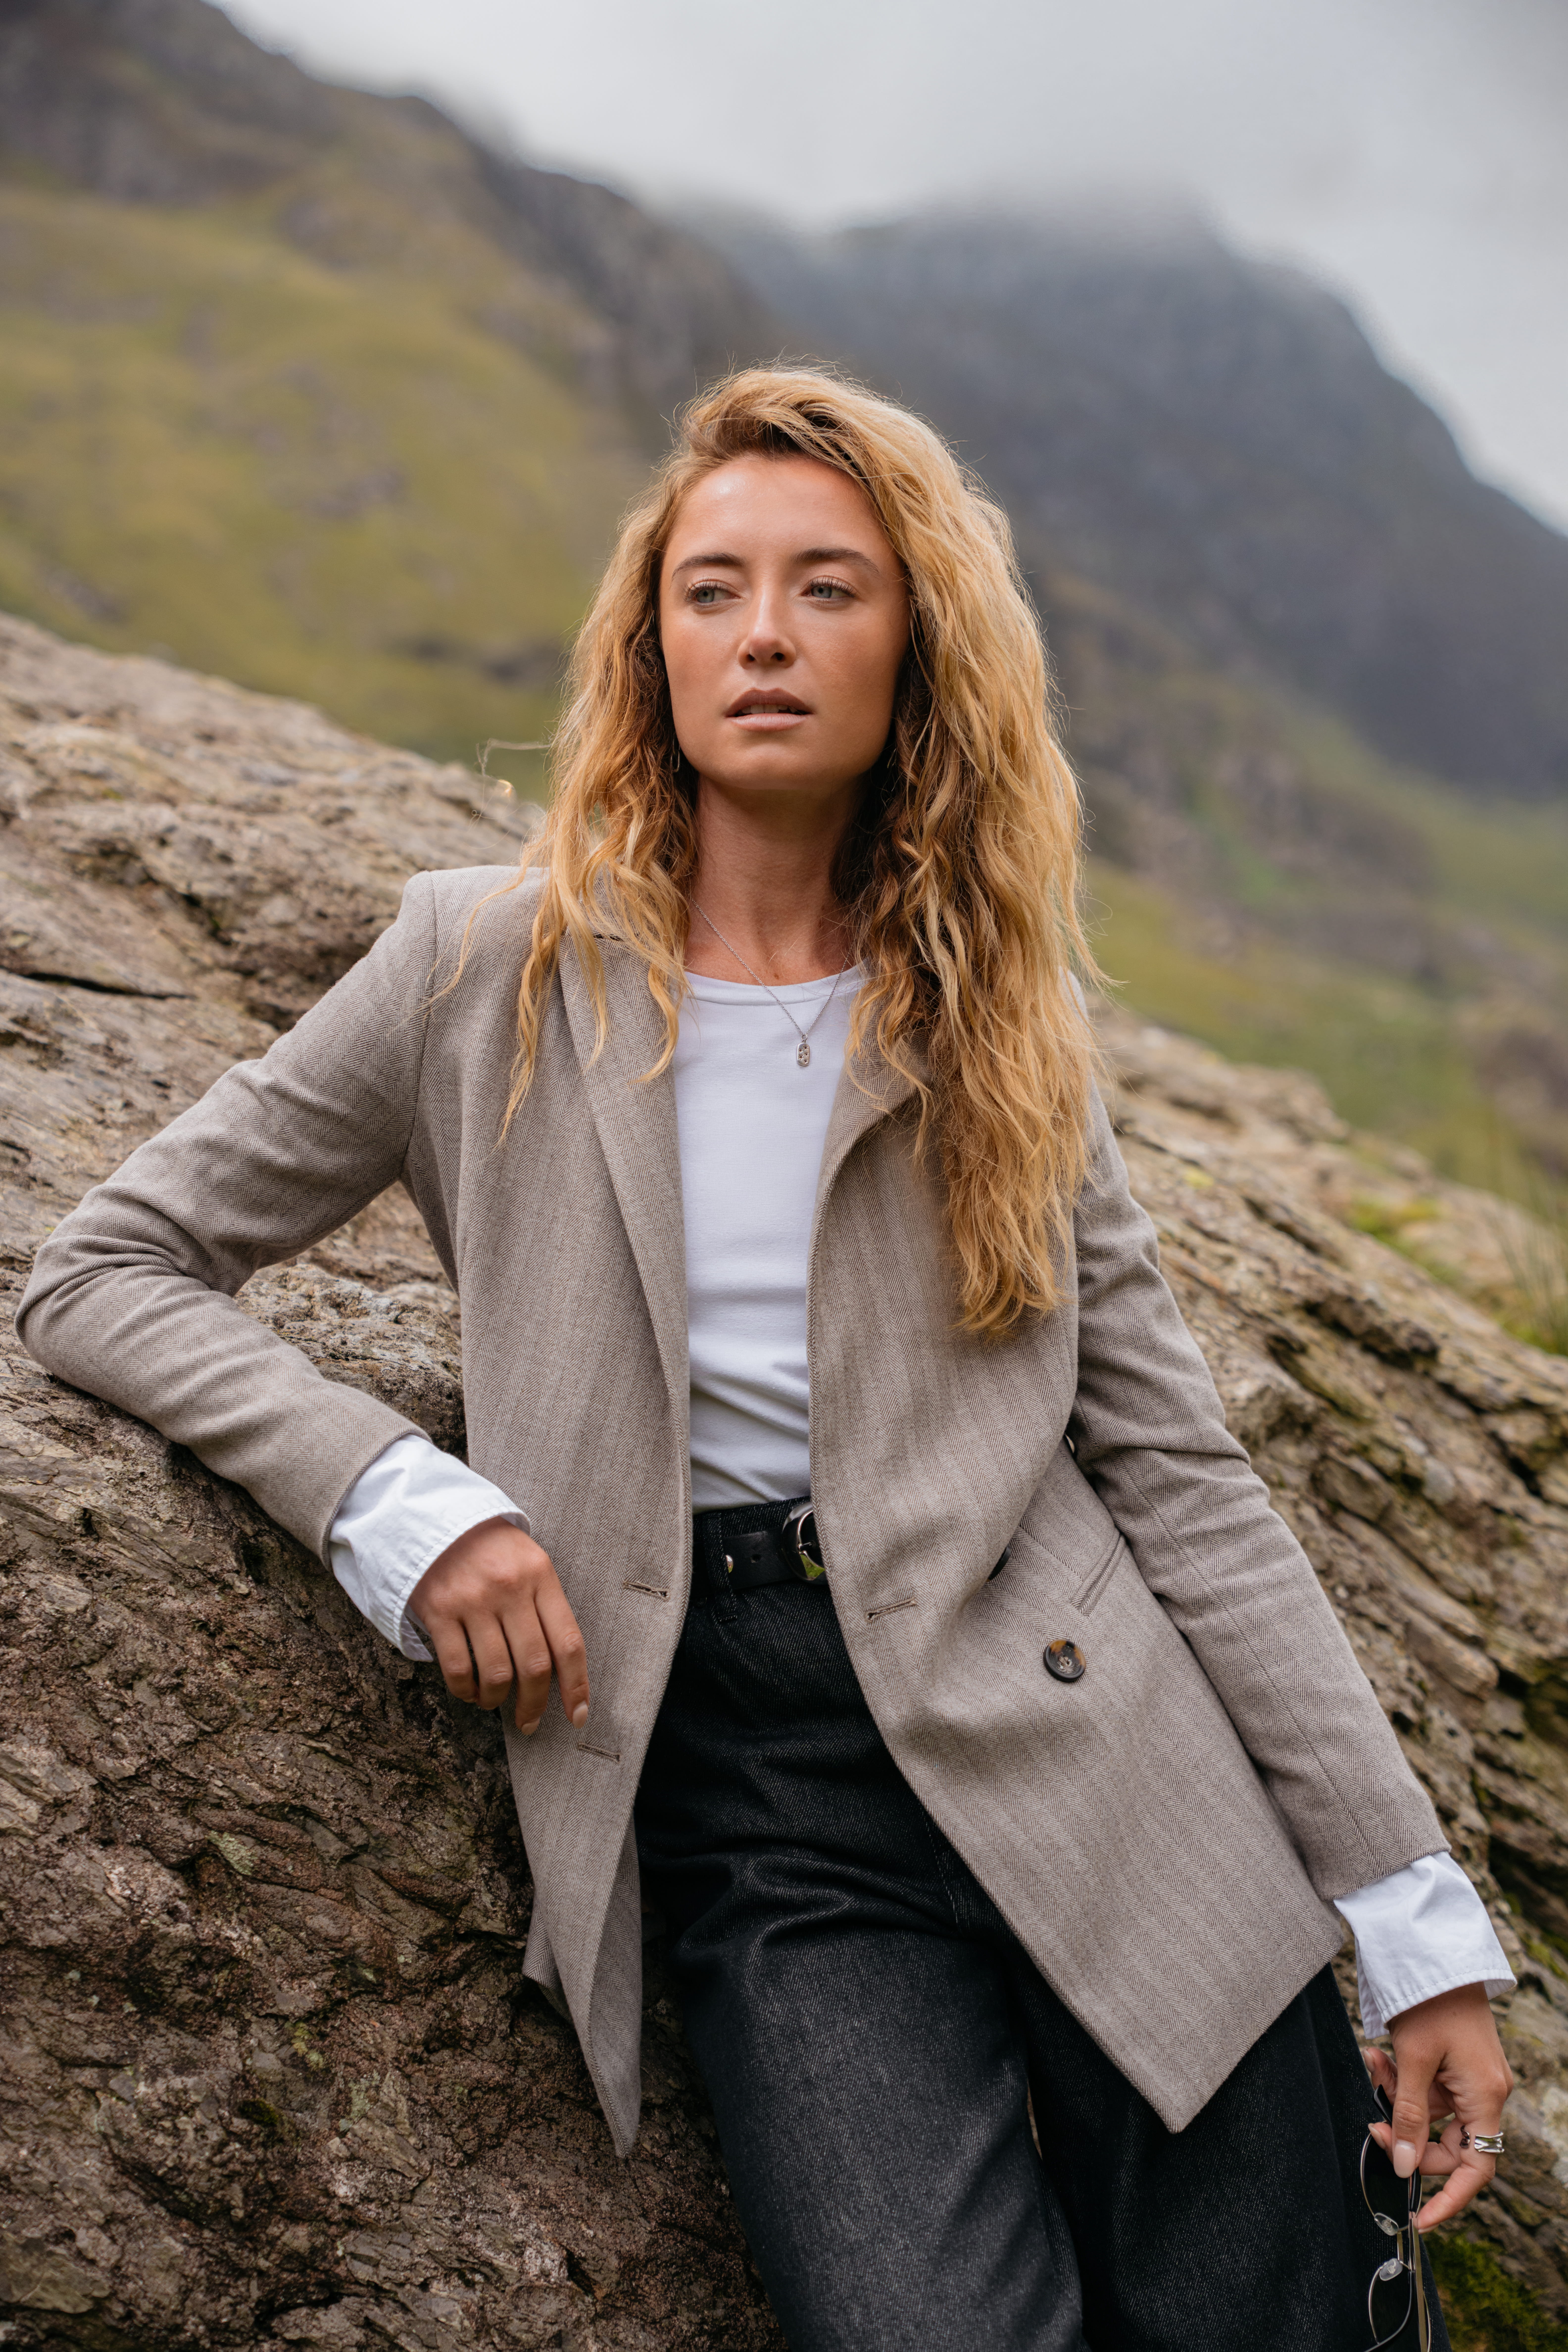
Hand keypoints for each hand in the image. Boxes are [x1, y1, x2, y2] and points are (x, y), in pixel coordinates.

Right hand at [409, 1517, 588, 1737]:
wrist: (435, 1516)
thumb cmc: (490, 1548)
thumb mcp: (530, 1563)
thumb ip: (546, 1607)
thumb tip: (560, 1668)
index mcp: (541, 1576)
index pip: (569, 1643)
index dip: (577, 1686)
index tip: (578, 1716)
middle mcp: (510, 1589)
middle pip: (534, 1665)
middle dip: (535, 1704)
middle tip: (529, 1721)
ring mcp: (473, 1600)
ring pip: (497, 1673)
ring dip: (498, 1700)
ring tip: (495, 1702)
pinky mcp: (438, 1611)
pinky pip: (458, 1668)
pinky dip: (466, 1691)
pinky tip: (470, 1692)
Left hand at [1365, 1982, 1513, 2229]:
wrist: (1434, 1953)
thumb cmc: (1429, 2001)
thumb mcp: (1412, 2060)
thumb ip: (1407, 2116)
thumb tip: (1400, 2164)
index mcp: (1485, 2096)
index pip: (1476, 2168)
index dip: (1450, 2199)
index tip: (1421, 2219)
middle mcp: (1485, 2093)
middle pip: (1447, 2144)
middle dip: (1404, 2134)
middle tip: (1369, 2118)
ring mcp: (1470, 2080)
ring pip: (1430, 2114)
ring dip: (1396, 2098)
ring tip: (1373, 2063)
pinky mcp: (1455, 2066)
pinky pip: (1426, 2091)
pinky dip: (1400, 2081)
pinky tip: (1379, 2057)